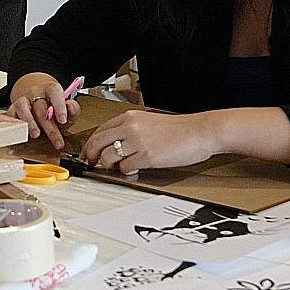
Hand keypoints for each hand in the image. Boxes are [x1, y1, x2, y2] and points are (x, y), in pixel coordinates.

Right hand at [7, 72, 77, 150]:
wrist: (38, 105)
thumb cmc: (54, 109)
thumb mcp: (67, 110)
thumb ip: (72, 110)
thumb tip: (71, 108)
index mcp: (50, 89)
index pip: (55, 93)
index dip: (59, 106)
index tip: (63, 120)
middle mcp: (35, 93)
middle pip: (41, 107)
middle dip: (50, 127)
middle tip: (57, 141)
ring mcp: (22, 100)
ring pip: (23, 108)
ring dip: (30, 122)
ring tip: (36, 135)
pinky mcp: (12, 110)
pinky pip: (11, 116)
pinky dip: (15, 125)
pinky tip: (22, 134)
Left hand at [80, 110, 216, 175]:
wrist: (200, 131)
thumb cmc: (179, 129)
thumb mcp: (148, 122)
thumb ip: (129, 131)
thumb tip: (113, 145)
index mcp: (129, 117)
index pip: (99, 131)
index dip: (91, 145)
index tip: (89, 153)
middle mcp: (130, 127)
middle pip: (96, 143)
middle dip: (91, 156)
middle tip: (93, 164)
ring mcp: (138, 142)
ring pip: (107, 157)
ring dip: (109, 166)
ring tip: (119, 168)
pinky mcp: (147, 156)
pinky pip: (125, 168)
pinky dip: (126, 172)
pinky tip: (134, 170)